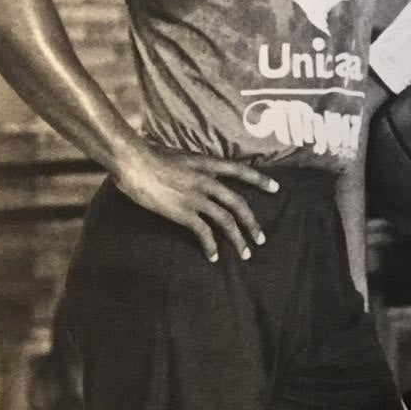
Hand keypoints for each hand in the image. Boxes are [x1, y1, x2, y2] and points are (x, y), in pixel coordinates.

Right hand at [113, 142, 277, 262]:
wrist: (134, 162)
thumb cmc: (148, 153)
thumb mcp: (178, 154)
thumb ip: (191, 164)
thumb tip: (192, 167)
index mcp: (208, 163)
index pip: (241, 171)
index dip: (259, 180)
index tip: (276, 188)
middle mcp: (208, 181)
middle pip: (238, 204)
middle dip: (253, 223)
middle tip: (261, 238)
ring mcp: (197, 198)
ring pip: (226, 221)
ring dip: (238, 239)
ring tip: (246, 254)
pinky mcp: (183, 212)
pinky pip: (203, 232)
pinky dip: (210, 245)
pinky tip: (213, 256)